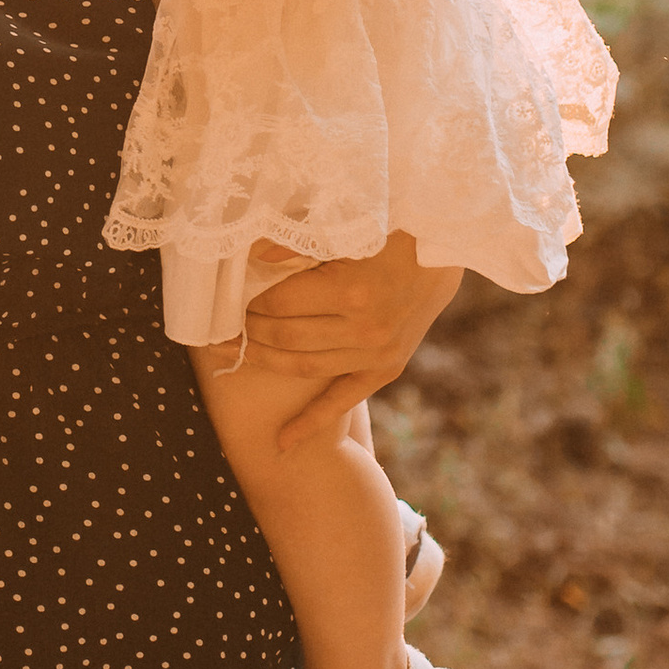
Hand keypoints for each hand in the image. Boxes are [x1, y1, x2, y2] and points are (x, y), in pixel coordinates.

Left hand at [242, 231, 462, 450]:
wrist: (444, 245)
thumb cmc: (389, 227)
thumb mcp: (345, 226)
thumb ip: (298, 243)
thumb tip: (253, 257)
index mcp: (350, 290)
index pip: (279, 305)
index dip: (249, 302)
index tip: (231, 298)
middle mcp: (364, 329)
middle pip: (285, 337)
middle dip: (248, 331)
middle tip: (224, 324)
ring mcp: (377, 353)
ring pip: (304, 367)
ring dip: (263, 361)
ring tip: (233, 354)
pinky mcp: (387, 367)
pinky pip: (343, 400)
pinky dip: (312, 422)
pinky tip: (283, 441)